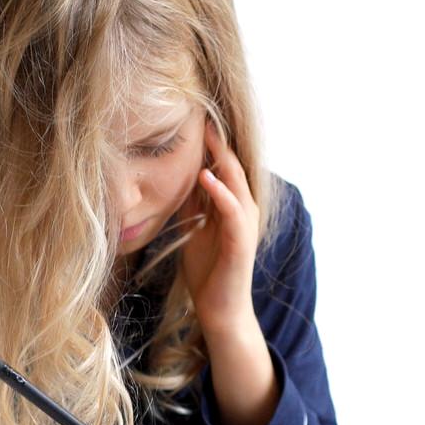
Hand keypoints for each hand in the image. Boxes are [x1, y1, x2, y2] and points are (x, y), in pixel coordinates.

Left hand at [181, 119, 259, 340]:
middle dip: (218, 142)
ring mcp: (245, 225)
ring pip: (236, 183)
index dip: (210, 144)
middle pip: (232, 168)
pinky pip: (233, 211)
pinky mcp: (241, 242)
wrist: (219, 308)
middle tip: (202, 115)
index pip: (223, 167)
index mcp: (232, 206)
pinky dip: (221, 192)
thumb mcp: (194, 228)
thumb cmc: (208, 271)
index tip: (193, 119)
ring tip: (208, 136)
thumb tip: (179, 176)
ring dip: (222, 159)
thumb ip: (192, 203)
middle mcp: (244, 210)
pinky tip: (206, 176)